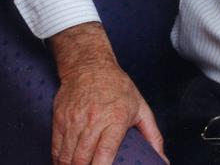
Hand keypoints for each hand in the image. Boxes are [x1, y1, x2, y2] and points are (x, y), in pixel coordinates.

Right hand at [49, 22, 167, 164]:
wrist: (89, 65)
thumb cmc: (117, 87)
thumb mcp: (140, 108)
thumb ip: (153, 136)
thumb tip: (163, 160)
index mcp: (116, 118)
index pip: (104, 153)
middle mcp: (93, 121)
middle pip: (82, 160)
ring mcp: (74, 121)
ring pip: (67, 158)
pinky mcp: (60, 120)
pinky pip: (56, 149)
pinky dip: (59, 162)